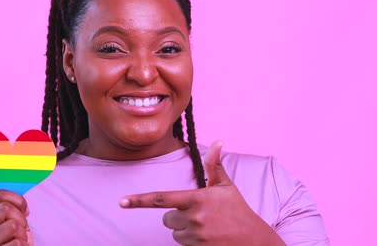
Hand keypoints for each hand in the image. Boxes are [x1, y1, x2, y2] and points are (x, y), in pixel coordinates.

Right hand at [0, 190, 33, 245]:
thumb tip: (22, 197)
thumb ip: (12, 209)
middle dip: (21, 218)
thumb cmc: (13, 242)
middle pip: (5, 208)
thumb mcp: (12, 222)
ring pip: (13, 225)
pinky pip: (17, 244)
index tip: (24, 211)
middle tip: (21, 230)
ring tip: (19, 242)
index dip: (18, 199)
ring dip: (23, 235)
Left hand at [120, 141, 284, 245]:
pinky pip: (183, 245)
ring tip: (207, 227)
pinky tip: (208, 237)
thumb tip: (218, 141)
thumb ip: (214, 165)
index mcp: (196, 199)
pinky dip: (192, 241)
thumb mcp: (226, 187)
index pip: (161, 199)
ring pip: (175, 233)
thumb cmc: (238, 211)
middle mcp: (193, 218)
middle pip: (167, 219)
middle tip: (199, 214)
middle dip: (177, 217)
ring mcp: (195, 236)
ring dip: (185, 231)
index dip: (139, 200)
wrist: (254, 240)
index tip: (121, 202)